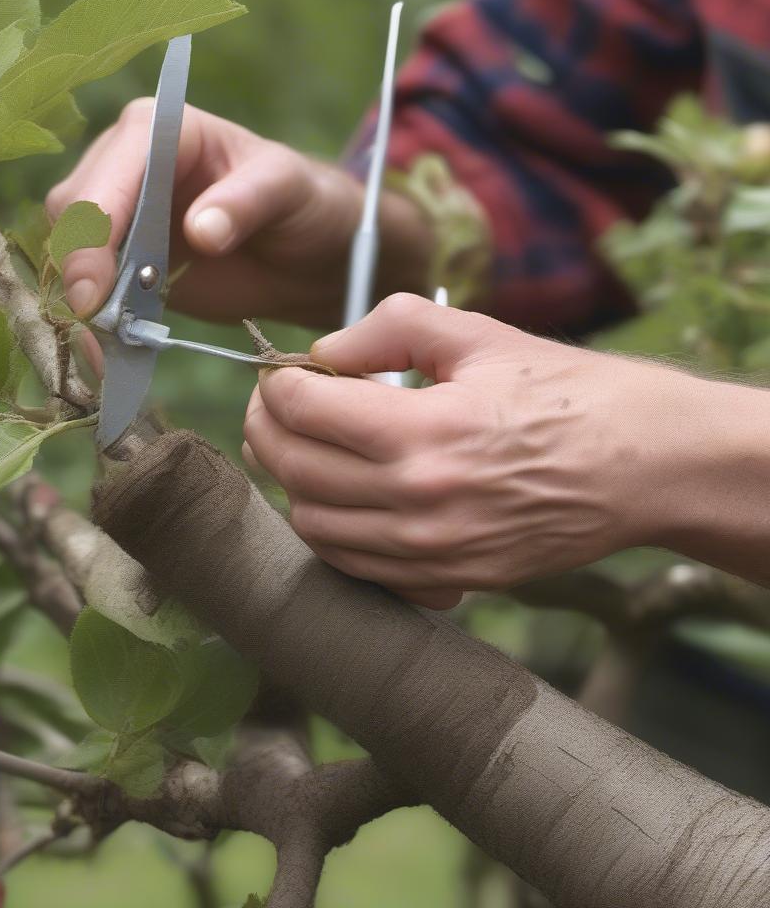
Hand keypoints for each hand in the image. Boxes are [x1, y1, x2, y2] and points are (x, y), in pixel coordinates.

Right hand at [48, 102, 430, 336]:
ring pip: (69, 251)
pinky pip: (90, 287)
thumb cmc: (299, 201)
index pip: (108, 174)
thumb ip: (246, 201)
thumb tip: (199, 231)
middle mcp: (124, 164)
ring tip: (105, 349)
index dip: (93, 229)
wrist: (304, 254)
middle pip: (71, 213)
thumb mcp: (286, 189)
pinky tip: (110, 353)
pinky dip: (96, 322)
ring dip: (81, 301)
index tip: (95, 288)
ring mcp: (118, 215)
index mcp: (158, 129)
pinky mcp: (120, 261)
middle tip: (97, 323)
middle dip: (78, 268)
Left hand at [242, 293, 703, 609]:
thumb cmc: (566, 391)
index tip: (280, 373)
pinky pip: (355, 567)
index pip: (302, 409)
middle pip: (293, 469)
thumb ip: (389, 328)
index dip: (277, 385)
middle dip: (265, 430)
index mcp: (423, 430)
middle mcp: (418, 500)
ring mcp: (431, 551)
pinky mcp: (448, 580)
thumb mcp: (478, 336)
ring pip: (314, 525)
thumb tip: (324, 351)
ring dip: (292, 482)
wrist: (642, 465)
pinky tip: (342, 496)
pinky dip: (331, 530)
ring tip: (304, 448)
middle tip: (273, 407)